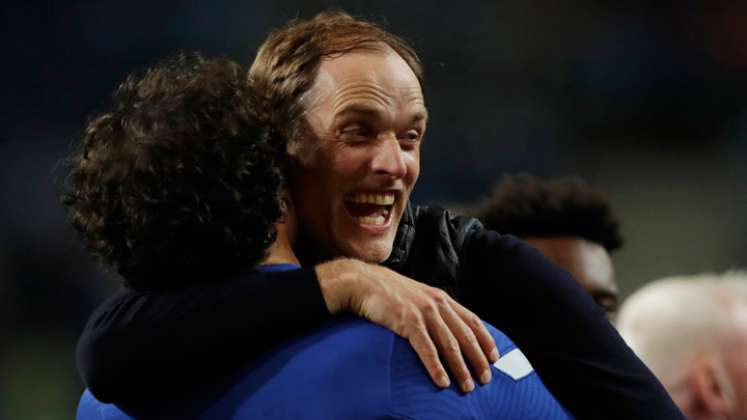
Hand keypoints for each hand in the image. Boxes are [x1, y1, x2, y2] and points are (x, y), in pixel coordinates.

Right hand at [316, 259, 498, 392]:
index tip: (494, 357)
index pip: (472, 321)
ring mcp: (423, 312)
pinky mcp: (408, 322)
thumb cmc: (386, 291)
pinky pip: (427, 349)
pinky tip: (442, 381)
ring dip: (461, 368)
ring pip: (450, 346)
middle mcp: (437, 304)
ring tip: (467, 386)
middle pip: (465, 336)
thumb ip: (431, 308)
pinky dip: (436, 367)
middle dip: (478, 360)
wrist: (362, 282)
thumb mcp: (416, 295)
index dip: (486, 340)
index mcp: (441, 298)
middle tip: (485, 379)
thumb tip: (443, 327)